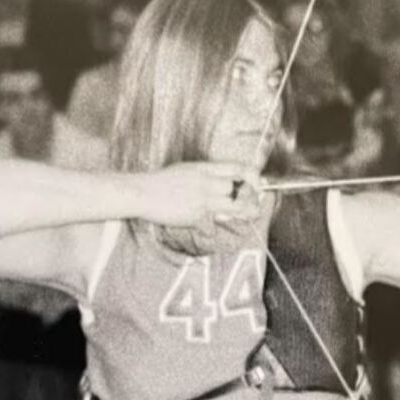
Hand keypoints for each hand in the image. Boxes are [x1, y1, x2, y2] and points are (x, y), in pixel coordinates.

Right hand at [132, 163, 261, 228]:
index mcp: (206, 168)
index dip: (254, 178)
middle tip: (251, 205)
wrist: (142, 192)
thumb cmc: (162, 181)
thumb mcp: (187, 170)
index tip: (256, 185)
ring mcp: (203, 199)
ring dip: (242, 213)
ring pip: (235, 207)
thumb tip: (224, 184)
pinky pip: (213, 226)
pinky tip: (211, 230)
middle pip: (240, 189)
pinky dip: (213, 230)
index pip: (240, 168)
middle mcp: (208, 182)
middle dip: (249, 198)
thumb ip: (207, 176)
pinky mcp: (196, 215)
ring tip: (244, 216)